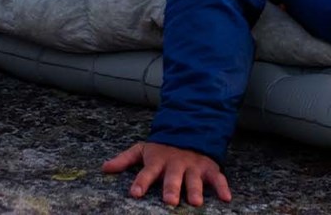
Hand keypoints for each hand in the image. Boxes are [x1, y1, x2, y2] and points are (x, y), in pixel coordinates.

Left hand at [101, 141, 232, 205]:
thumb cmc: (162, 147)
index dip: (141, 183)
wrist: (189, 129)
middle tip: (170, 201)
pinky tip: (226, 198)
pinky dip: (223, 187)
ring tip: (195, 202)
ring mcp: (193, 166)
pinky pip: (218, 178)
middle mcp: (176, 164)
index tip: (135, 193)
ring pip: (194, 179)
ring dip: (195, 190)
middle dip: (171, 189)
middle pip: (173, 178)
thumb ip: (125, 160)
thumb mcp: (142, 149)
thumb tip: (104, 168)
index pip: (147, 173)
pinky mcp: (209, 168)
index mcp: (158, 161)